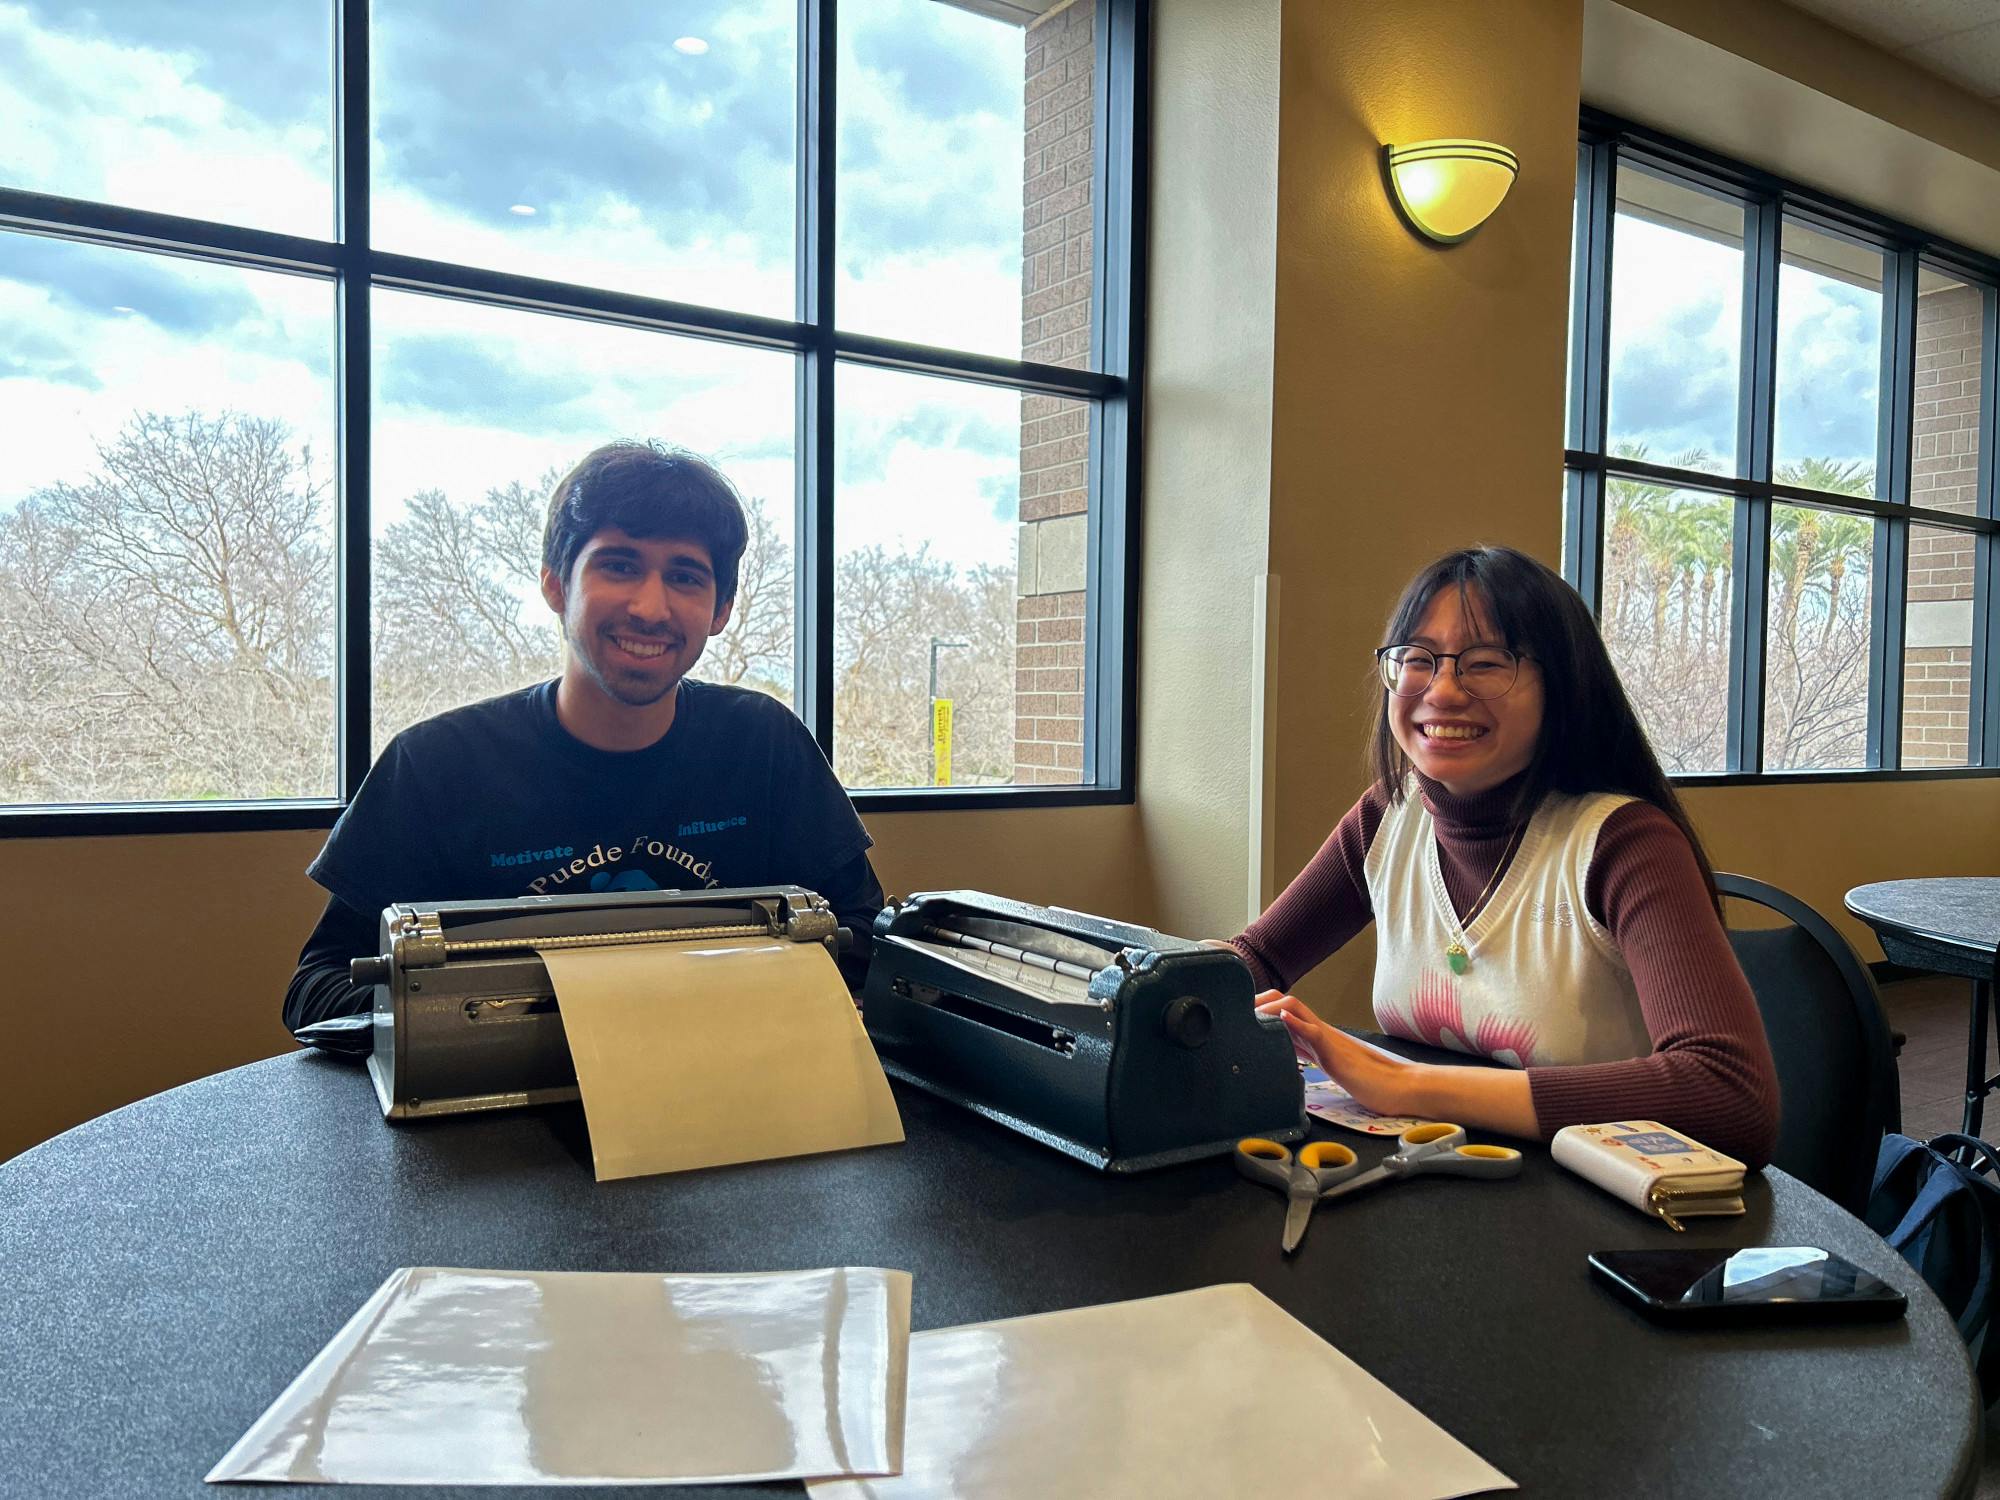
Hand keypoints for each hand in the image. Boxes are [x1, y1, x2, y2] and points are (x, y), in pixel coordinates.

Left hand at [1255, 991, 1417, 1117]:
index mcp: (1318, 1039)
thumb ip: (1313, 1058)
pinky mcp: (1337, 1053)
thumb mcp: (1331, 1068)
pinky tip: (1283, 1019)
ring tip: (1250, 1011)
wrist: (1399, 1088)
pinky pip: (1315, 1033)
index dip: (1262, 1010)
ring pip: (1296, 1010)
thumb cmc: (1370, 1082)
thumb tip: (1288, 1057)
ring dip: (1270, 1007)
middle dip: (1259, 1002)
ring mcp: (1329, 1040)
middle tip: (1237, 1011)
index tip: (1241, 1016)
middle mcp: (1321, 1033)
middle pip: (1286, 1004)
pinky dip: (1297, 1024)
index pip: (1286, 1014)